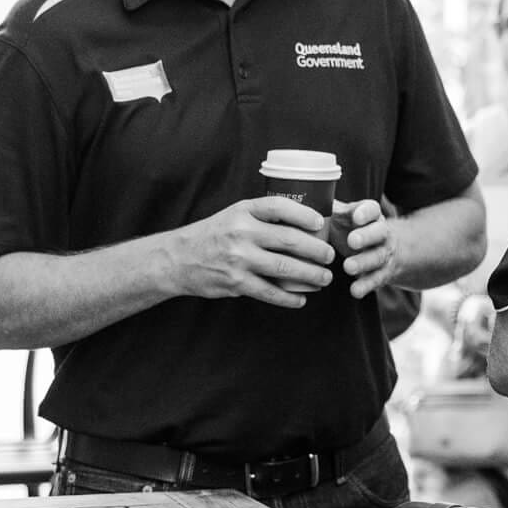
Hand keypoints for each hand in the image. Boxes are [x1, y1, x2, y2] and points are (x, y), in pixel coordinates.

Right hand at [170, 198, 335, 307]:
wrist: (177, 258)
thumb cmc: (213, 235)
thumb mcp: (233, 216)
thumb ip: (262, 218)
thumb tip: (304, 225)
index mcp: (243, 211)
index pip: (280, 207)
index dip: (304, 214)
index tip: (321, 223)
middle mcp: (241, 232)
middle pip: (289, 240)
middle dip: (316, 250)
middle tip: (330, 256)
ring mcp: (239, 258)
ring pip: (285, 268)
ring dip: (310, 275)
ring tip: (324, 278)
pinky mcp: (236, 283)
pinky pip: (270, 292)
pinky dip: (289, 298)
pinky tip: (301, 299)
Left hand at [337, 199, 398, 298]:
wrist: (381, 247)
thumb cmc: (351, 227)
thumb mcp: (342, 215)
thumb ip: (327, 209)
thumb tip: (300, 200)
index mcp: (370, 215)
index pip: (373, 209)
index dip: (366, 212)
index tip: (356, 217)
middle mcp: (381, 232)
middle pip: (379, 233)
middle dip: (366, 237)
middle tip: (352, 241)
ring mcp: (384, 253)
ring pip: (378, 257)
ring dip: (364, 262)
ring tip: (348, 267)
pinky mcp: (382, 273)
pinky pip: (376, 279)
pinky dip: (365, 285)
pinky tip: (355, 291)